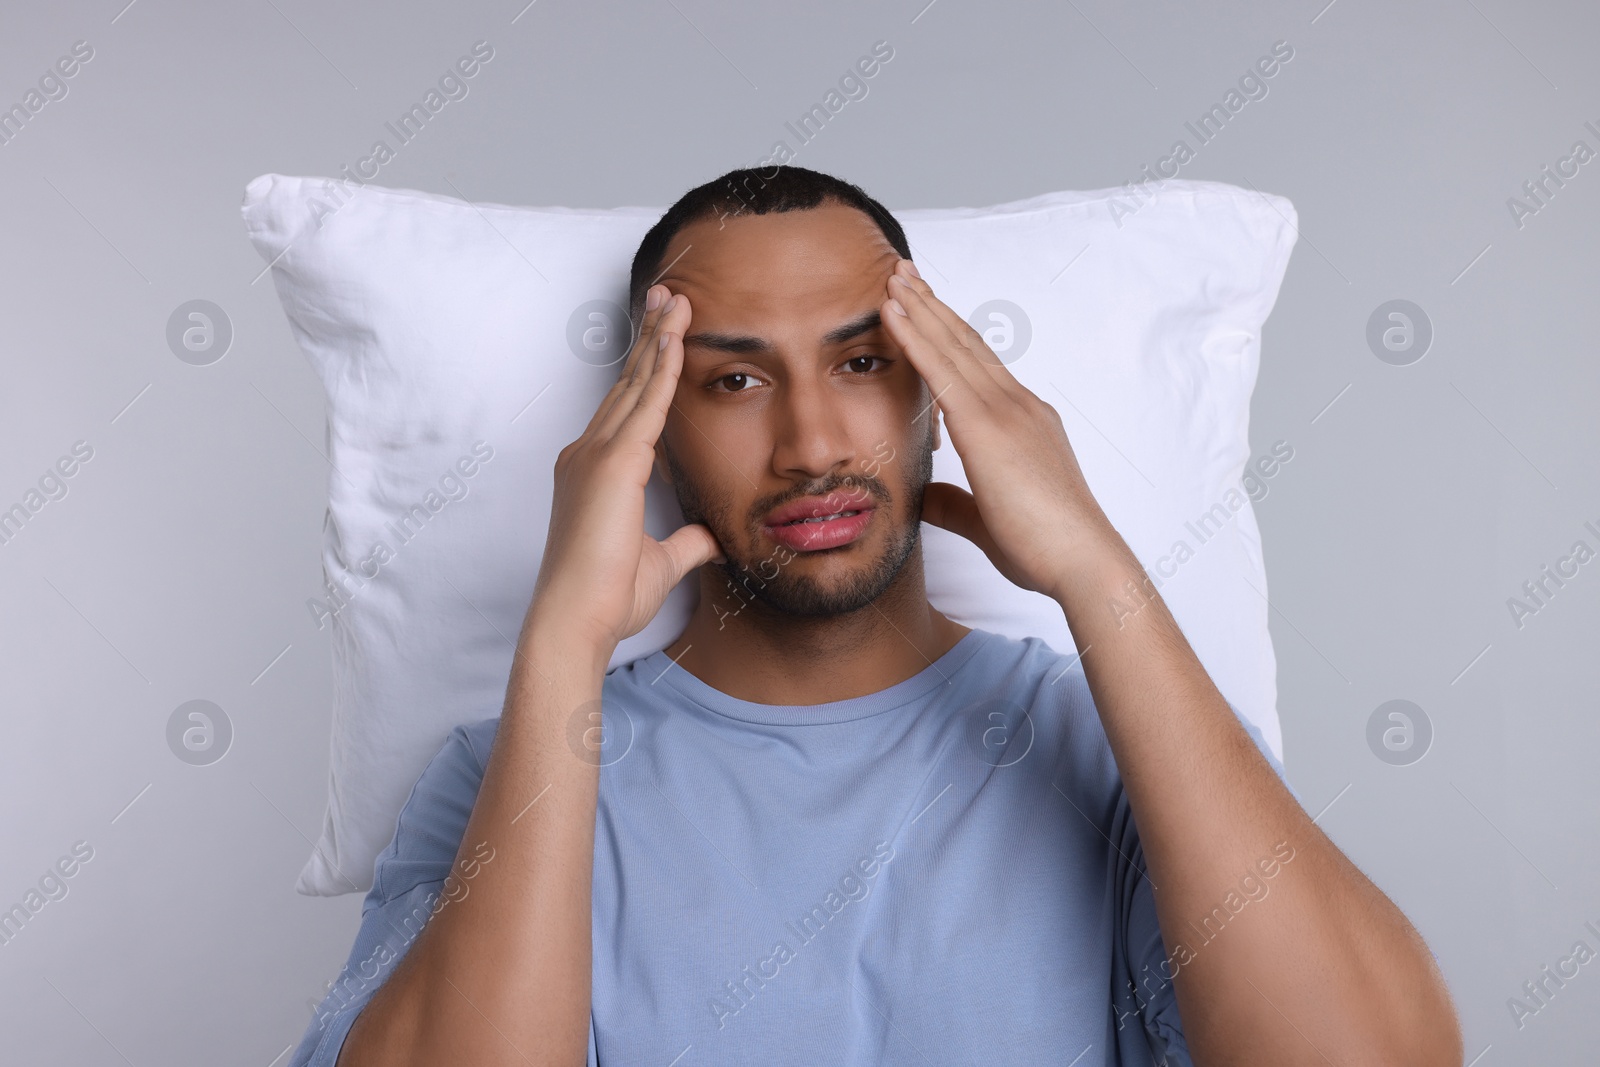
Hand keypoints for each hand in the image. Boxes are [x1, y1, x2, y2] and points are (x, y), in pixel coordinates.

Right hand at [528, 285, 721, 652]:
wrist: (577, 619)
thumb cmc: (607, 598)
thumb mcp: (661, 562)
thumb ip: (686, 542)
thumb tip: (712, 536)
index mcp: (595, 472)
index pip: (627, 408)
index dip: (645, 368)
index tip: (661, 334)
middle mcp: (589, 454)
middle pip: (627, 382)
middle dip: (648, 336)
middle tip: (666, 294)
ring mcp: (596, 454)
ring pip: (634, 382)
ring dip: (656, 336)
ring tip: (675, 297)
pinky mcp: (613, 463)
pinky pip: (645, 404)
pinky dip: (661, 367)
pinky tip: (675, 336)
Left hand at [879, 259, 1120, 599]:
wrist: (1082, 561)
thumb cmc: (1047, 549)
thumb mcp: (989, 520)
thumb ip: (956, 503)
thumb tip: (927, 497)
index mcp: (1025, 423)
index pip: (980, 368)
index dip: (951, 334)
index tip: (927, 308)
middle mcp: (1018, 406)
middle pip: (967, 342)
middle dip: (933, 306)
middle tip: (905, 273)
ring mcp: (1006, 411)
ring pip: (953, 345)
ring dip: (920, 307)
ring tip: (893, 276)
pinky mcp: (987, 426)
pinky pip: (941, 369)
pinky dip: (914, 336)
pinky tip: (893, 312)